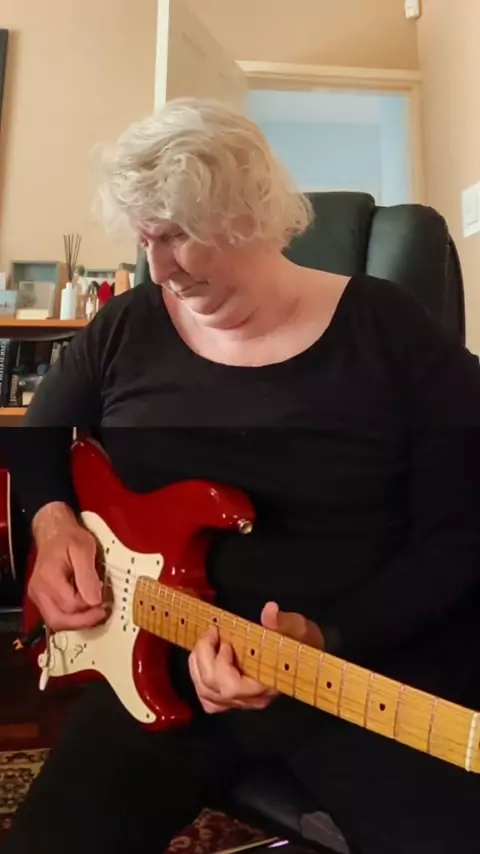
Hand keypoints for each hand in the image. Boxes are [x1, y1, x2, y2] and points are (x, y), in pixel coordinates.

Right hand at [28, 504, 106, 631]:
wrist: (54, 532)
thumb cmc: (68, 538)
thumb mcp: (84, 549)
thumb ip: (88, 576)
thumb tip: (95, 600)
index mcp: (49, 577)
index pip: (70, 605)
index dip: (89, 606)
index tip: (104, 599)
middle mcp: (39, 590)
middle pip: (58, 621)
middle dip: (83, 622)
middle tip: (102, 612)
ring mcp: (38, 596)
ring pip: (56, 622)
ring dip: (78, 622)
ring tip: (95, 611)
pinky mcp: (41, 598)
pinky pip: (55, 616)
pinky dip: (71, 617)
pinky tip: (84, 608)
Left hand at [189, 601, 323, 713]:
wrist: (302, 654)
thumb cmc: (299, 642)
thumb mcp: (296, 628)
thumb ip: (282, 622)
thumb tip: (269, 610)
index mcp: (266, 685)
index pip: (231, 687)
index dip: (220, 665)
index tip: (226, 641)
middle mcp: (251, 698)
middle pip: (213, 689)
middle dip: (204, 656)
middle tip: (211, 633)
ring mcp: (241, 700)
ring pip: (206, 693)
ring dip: (198, 665)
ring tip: (206, 642)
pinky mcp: (233, 698)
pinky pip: (208, 697)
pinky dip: (199, 677)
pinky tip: (204, 659)